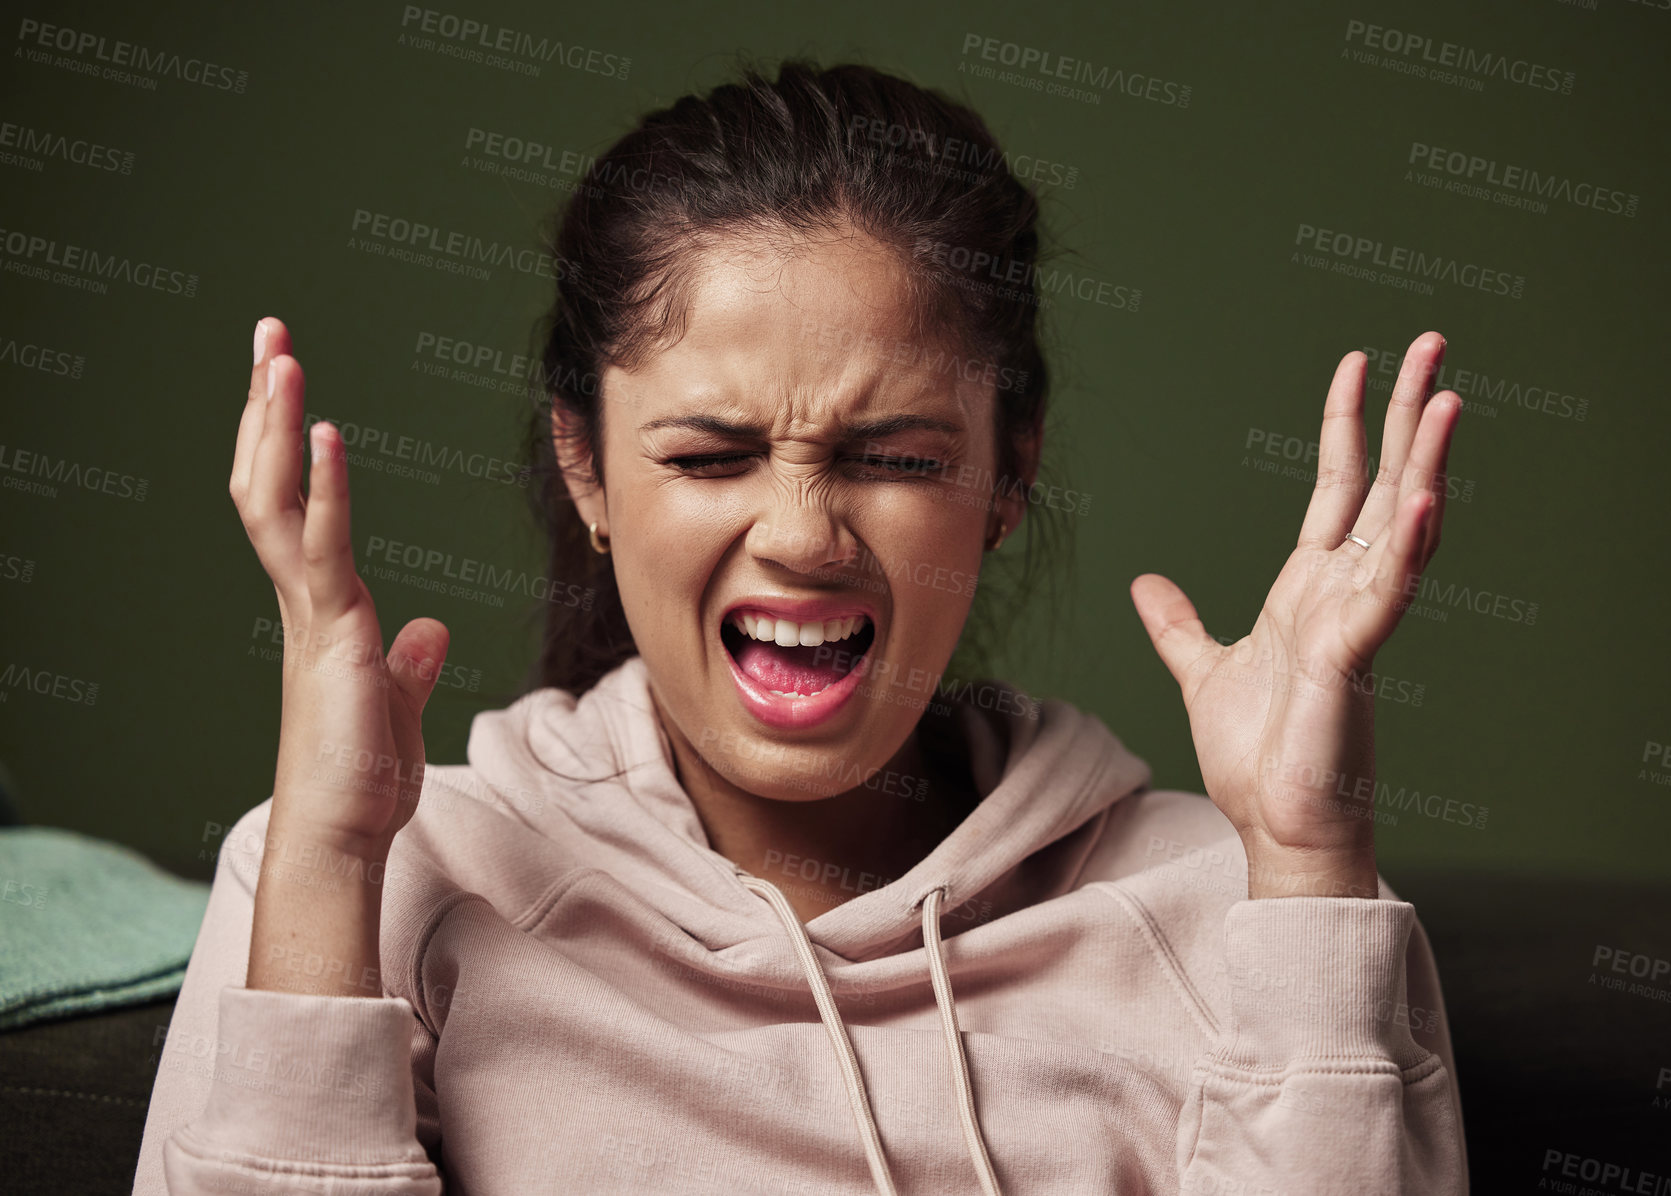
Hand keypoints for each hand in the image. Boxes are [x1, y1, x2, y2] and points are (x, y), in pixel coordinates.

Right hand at [231, 317, 450, 862]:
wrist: (343, 834)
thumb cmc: (364, 779)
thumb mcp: (398, 707)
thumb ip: (409, 665)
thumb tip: (428, 630)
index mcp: (320, 607)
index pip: (290, 504)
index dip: (284, 442)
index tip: (287, 383)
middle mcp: (303, 598)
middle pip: (268, 481)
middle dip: (267, 406)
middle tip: (269, 333)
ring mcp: (310, 612)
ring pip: (276, 499)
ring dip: (278, 424)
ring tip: (279, 354)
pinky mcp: (328, 632)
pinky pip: (320, 547)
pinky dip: (322, 488)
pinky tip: (323, 432)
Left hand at [1130, 331, 1459, 897]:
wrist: (1274, 826)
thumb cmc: (1256, 756)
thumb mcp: (1203, 672)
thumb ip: (1179, 626)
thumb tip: (1146, 585)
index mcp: (1310, 589)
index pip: (1337, 487)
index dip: (1348, 424)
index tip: (1356, 362)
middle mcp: (1343, 594)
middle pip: (1383, 485)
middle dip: (1406, 415)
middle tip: (1430, 343)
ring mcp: (1354, 624)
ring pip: (1400, 527)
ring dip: (1425, 463)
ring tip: (1448, 396)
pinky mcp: (1352, 661)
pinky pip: (1385, 596)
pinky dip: (1405, 550)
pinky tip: (1422, 502)